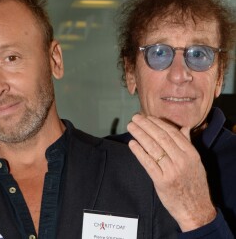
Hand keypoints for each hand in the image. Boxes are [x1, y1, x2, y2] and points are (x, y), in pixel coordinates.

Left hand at [127, 114, 215, 231]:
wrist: (196, 210)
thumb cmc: (194, 184)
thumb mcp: (196, 162)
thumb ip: (188, 144)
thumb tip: (184, 128)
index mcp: (191, 153)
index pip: (172, 133)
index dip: (158, 123)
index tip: (147, 117)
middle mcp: (182, 160)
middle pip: (160, 137)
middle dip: (146, 125)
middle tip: (135, 117)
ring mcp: (172, 171)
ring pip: (153, 147)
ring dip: (140, 134)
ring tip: (131, 126)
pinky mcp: (162, 181)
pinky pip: (148, 163)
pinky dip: (139, 152)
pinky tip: (132, 143)